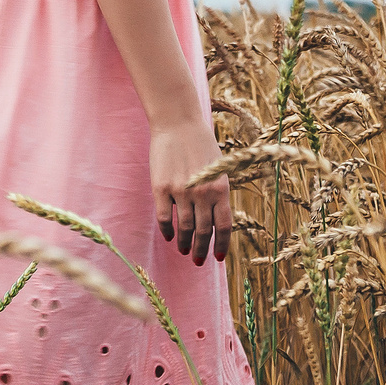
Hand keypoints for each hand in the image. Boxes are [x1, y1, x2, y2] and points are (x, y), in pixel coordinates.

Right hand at [150, 115, 232, 266]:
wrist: (178, 123)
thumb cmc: (201, 144)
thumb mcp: (218, 169)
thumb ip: (218, 194)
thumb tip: (215, 222)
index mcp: (221, 188)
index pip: (224, 226)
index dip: (222, 245)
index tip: (219, 258)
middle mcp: (202, 192)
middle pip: (204, 231)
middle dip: (201, 250)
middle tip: (198, 261)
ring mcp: (181, 191)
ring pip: (184, 228)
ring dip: (185, 243)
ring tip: (184, 251)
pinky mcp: (161, 187)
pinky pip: (164, 217)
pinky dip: (167, 231)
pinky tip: (170, 236)